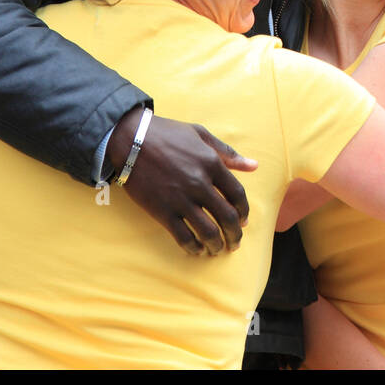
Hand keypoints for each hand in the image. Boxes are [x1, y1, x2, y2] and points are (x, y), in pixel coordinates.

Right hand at [109, 110, 257, 256]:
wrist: (130, 139)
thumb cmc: (167, 134)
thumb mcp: (201, 135)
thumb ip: (228, 152)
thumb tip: (254, 166)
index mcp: (212, 164)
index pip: (237, 195)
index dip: (244, 211)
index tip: (243, 220)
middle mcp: (200, 184)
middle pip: (227, 217)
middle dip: (235, 234)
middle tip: (235, 242)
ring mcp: (181, 199)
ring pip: (208, 231)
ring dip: (217, 245)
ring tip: (218, 249)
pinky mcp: (162, 211)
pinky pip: (183, 236)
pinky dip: (194, 248)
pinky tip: (197, 250)